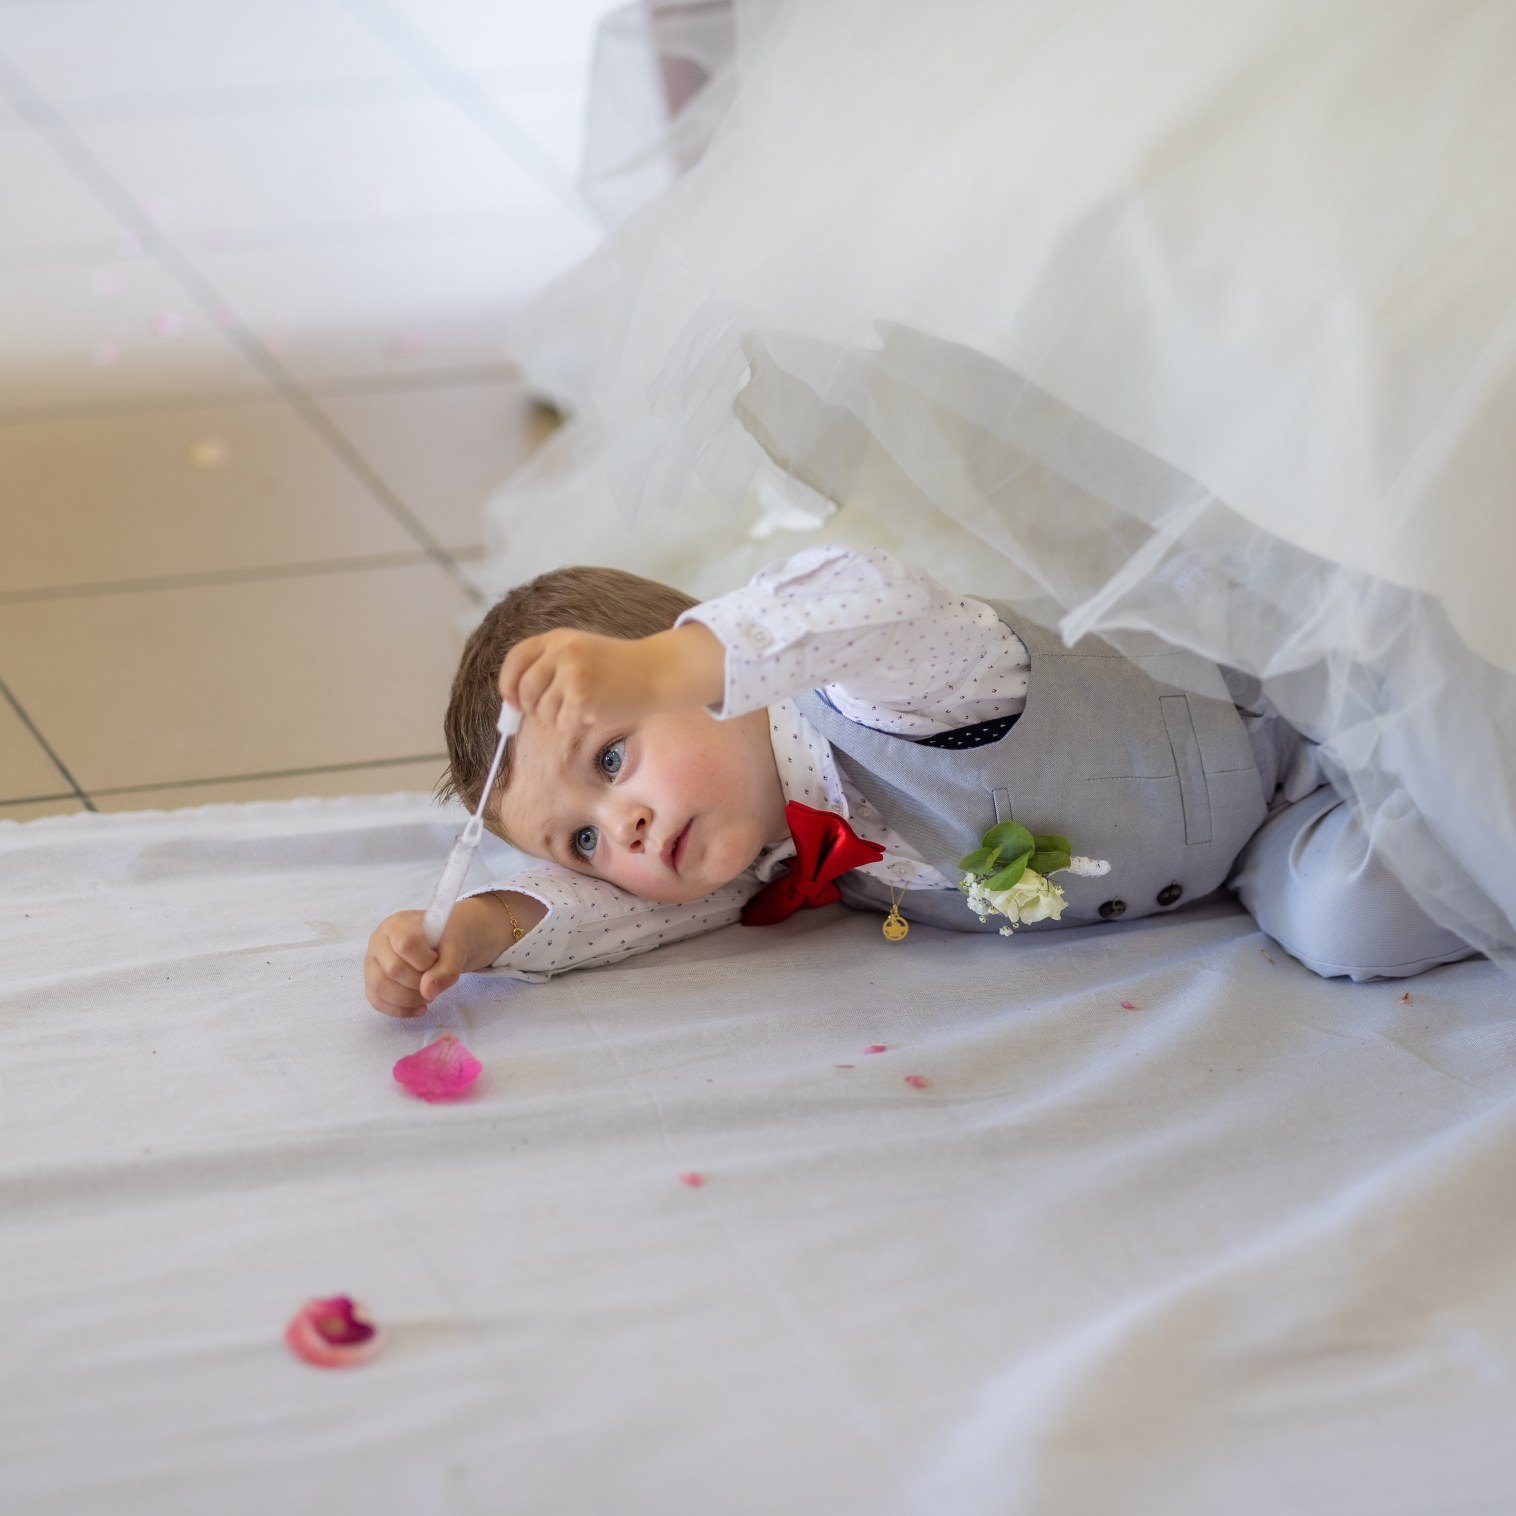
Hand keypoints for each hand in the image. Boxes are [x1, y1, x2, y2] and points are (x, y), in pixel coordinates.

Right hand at [363, 894, 539, 1015]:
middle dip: (420, 983)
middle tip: (438, 979)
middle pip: (391, 972)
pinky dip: (399, 1009)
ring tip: (431, 994)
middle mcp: (380, 940)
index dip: (426, 961)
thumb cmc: (459, 935)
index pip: (405, 947)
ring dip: (409, 999)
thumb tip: (429, 993)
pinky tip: (421, 1006)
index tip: (441, 960)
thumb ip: (447, 968)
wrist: (457, 937)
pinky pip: (376, 1002)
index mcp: (398, 923)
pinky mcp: (375, 979)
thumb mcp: (462, 947)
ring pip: (380, 989)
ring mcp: (373, 961)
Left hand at [497, 624, 722, 736]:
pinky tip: (597, 711)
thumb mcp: (581, 652)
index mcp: (557, 638)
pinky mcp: (581, 698)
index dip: (508, 684)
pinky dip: (577, 725)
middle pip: (524, 691)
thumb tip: (514, 703)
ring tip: (588, 705)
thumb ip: (549, 668)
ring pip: (543, 712)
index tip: (513, 701)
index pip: (515, 660)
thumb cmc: (619, 668)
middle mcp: (561, 653)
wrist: (657, 671)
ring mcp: (571, 675)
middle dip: (535, 707)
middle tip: (561, 709)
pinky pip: (563, 724)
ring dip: (561, 717)